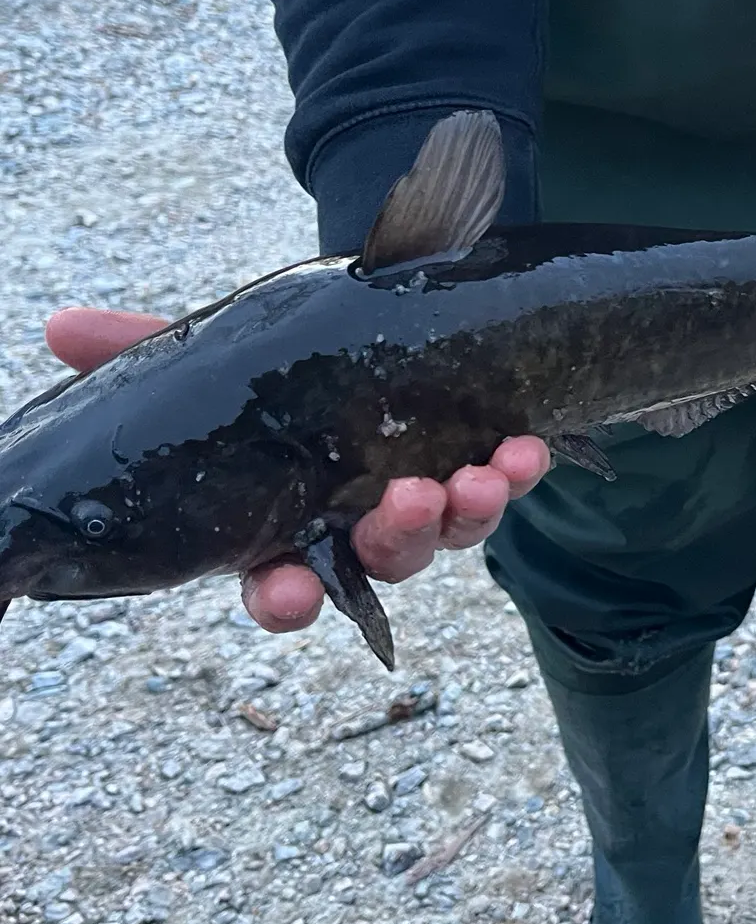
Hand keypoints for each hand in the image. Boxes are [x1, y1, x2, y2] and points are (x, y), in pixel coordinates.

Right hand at [44, 307, 550, 632]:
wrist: (381, 334)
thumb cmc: (290, 372)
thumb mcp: (222, 359)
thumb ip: (150, 350)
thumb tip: (61, 328)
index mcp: (290, 521)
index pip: (280, 580)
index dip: (283, 595)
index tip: (287, 591)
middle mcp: (361, 526)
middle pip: (378, 561)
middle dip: (394, 538)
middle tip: (407, 502)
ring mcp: (428, 503)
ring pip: (449, 531)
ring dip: (469, 510)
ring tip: (483, 476)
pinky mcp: (482, 468)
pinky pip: (505, 482)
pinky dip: (519, 470)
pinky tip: (526, 449)